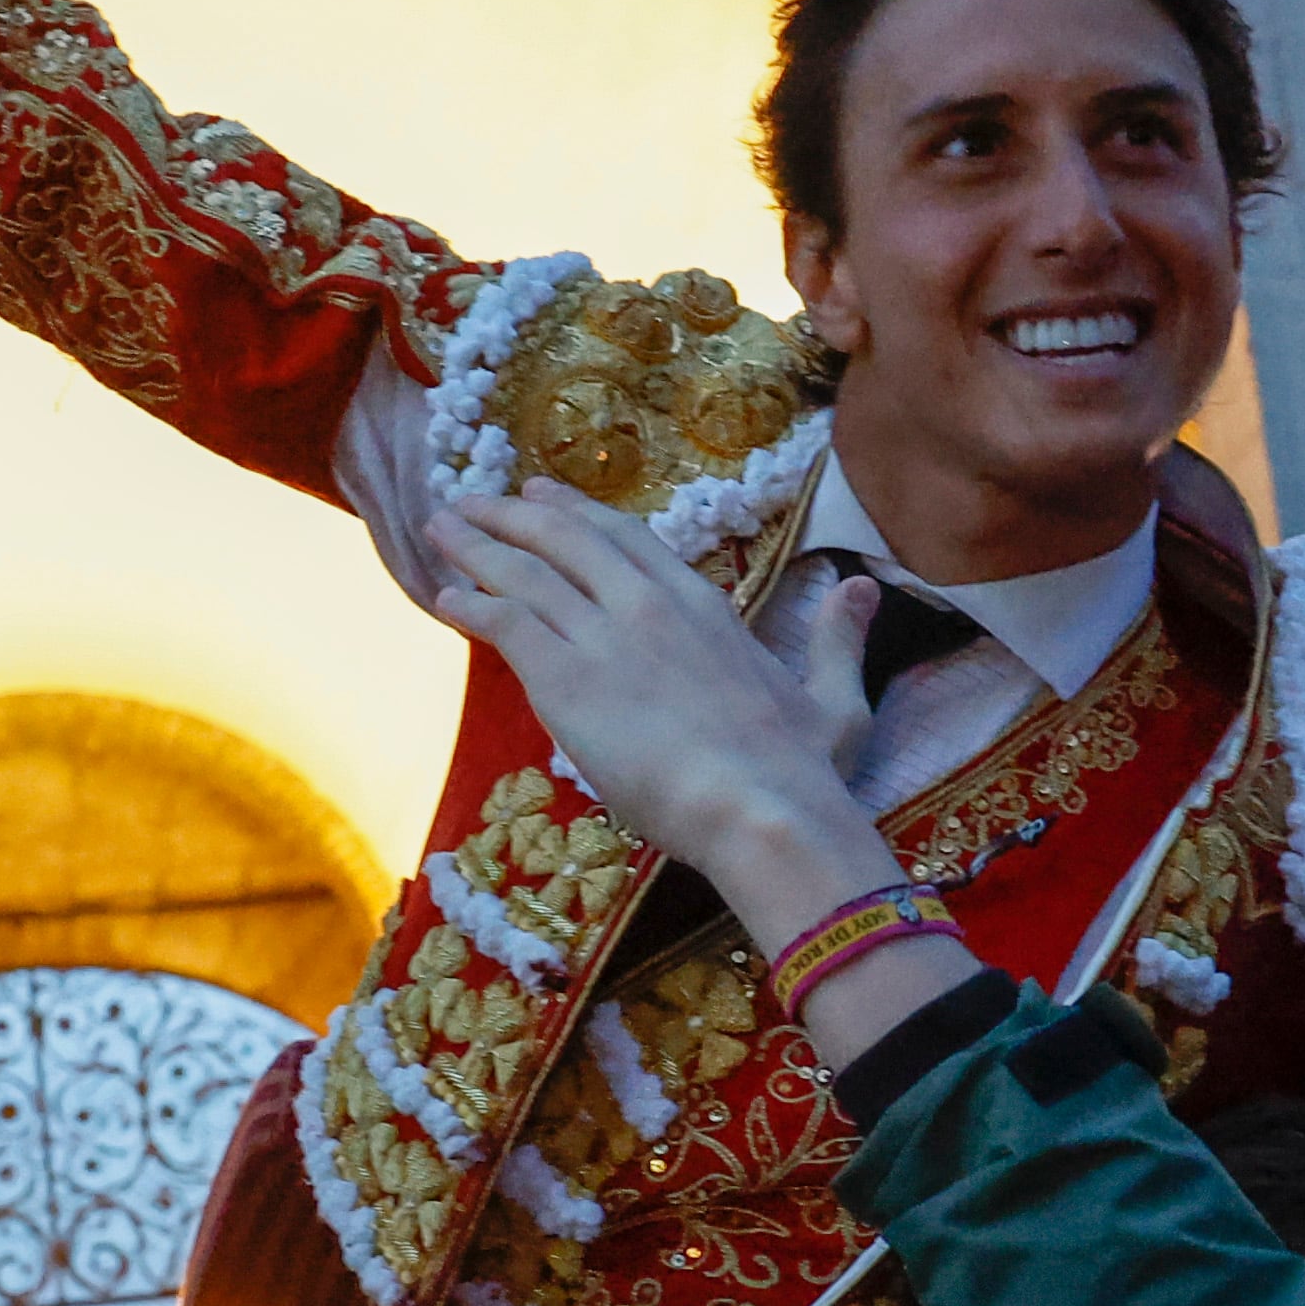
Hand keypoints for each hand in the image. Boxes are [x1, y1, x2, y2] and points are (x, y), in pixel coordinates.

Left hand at [426, 480, 869, 861]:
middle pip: (567, 541)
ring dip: (478, 548)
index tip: (546, 496)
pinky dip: (472, 604)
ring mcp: (604, 636)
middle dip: (514, 516)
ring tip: (441, 530)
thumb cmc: (801, 770)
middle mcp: (649, 606)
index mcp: (706, 607)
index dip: (580, 514)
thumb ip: (840, 639)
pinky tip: (447, 596)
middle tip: (476, 501)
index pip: (629, 541)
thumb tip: (863, 587)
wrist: (760, 809)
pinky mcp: (565, 678)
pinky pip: (505, 623)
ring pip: (526, 574)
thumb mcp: (838, 700)